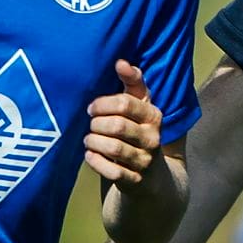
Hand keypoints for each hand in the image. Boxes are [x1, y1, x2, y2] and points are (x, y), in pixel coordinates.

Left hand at [82, 60, 162, 185]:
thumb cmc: (139, 131)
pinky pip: (112, 171)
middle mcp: (153, 138)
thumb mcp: (140, 106)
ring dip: (94, 142)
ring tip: (88, 139)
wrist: (153, 176)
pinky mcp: (135, 180)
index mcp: (153, 116)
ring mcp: (145, 161)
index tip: (91, 108)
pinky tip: (89, 155)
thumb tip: (120, 62)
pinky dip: (96, 162)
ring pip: (114, 148)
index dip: (102, 104)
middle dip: (97, 124)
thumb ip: (132, 82)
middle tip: (90, 125)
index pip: (125, 104)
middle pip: (118, 126)